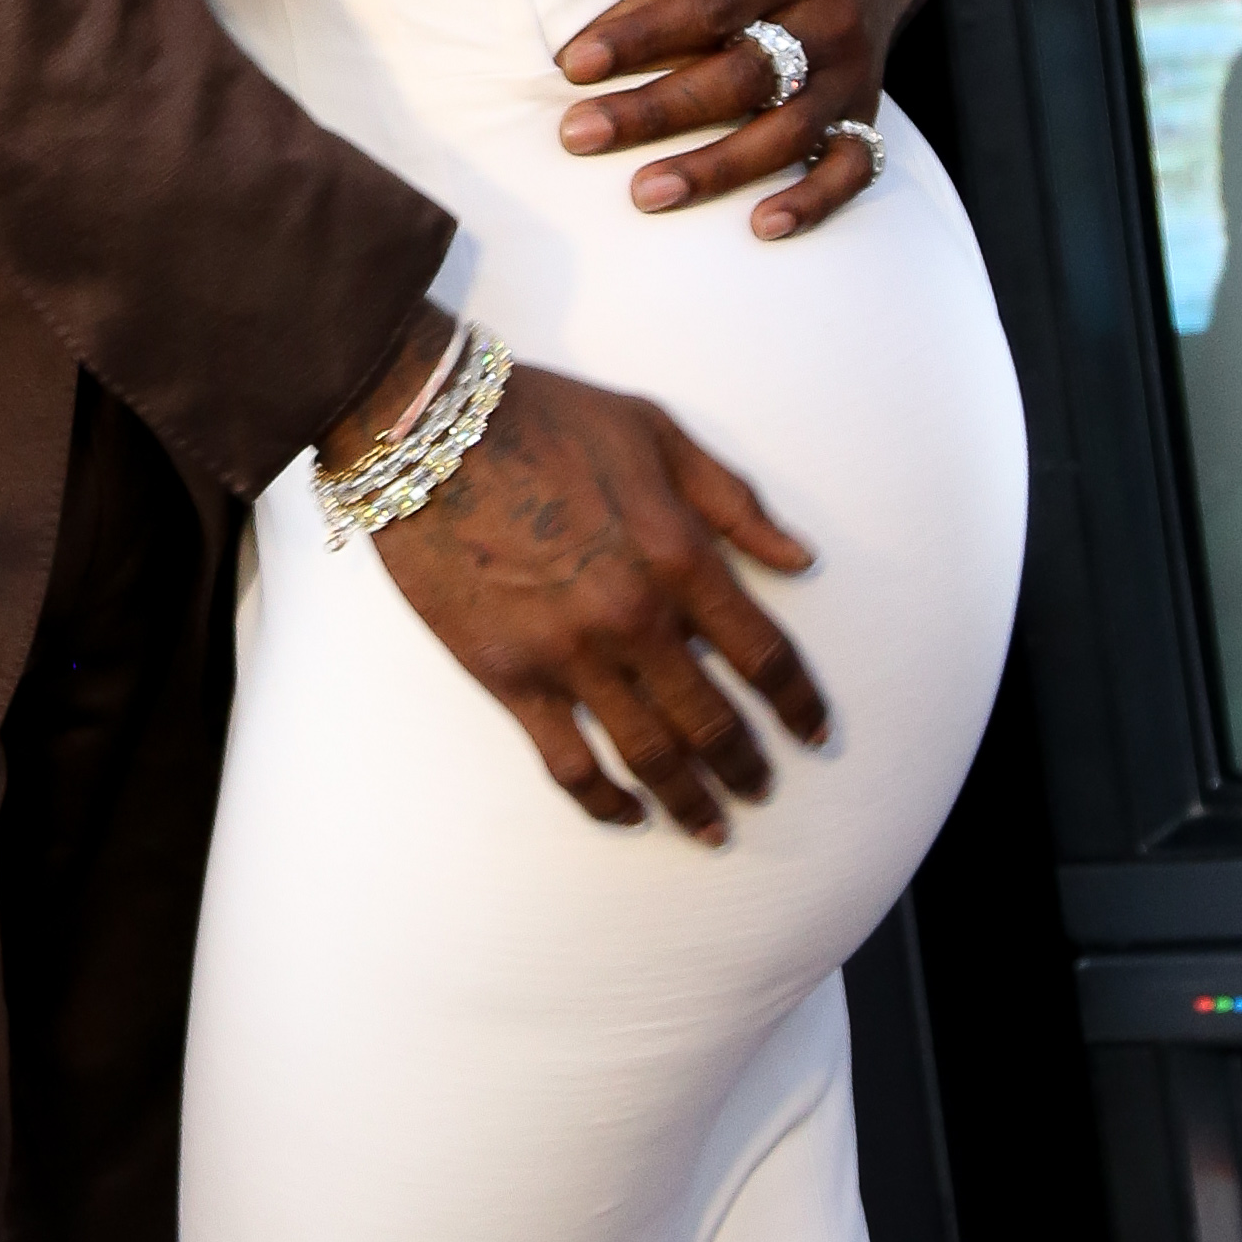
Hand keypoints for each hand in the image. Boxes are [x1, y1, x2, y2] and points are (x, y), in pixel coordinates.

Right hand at [325, 312, 825, 838]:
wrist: (429, 429)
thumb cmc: (545, 417)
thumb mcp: (656, 432)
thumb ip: (734, 501)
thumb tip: (800, 559)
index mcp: (679, 554)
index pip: (763, 655)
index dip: (797, 702)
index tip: (813, 732)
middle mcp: (633, 618)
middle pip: (712, 721)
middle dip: (747, 765)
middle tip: (762, 790)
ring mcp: (570, 655)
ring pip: (651, 756)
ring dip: (690, 800)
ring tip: (712, 824)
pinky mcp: (509, 676)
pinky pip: (568, 764)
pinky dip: (605, 801)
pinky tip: (627, 812)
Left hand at [554, 0, 921, 237]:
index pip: (712, 6)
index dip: (642, 36)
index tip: (573, 63)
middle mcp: (832, 20)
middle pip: (739, 76)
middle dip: (654, 111)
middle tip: (578, 135)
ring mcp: (853, 71)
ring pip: (787, 132)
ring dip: (716, 168)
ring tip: (645, 193)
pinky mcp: (867, 108)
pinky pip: (854, 166)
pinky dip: (815, 199)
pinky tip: (762, 227)